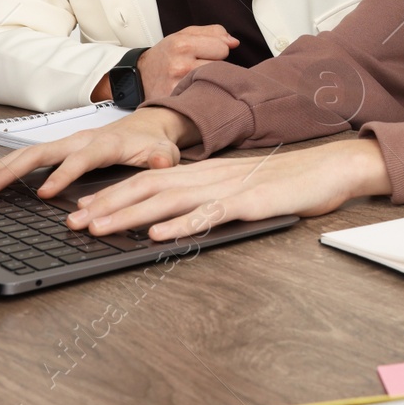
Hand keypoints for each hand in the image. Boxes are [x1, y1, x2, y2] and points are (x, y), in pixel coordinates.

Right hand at [0, 106, 196, 197]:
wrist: (148, 125)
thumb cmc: (153, 142)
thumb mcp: (165, 151)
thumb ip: (163, 158)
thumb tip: (162, 161)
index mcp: (104, 143)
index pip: (80, 159)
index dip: (63, 175)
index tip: (44, 194)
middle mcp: (79, 139)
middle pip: (41, 153)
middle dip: (12, 171)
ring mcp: (65, 143)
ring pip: (26, 153)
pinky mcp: (57, 149)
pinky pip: (26, 157)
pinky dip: (2, 167)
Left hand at [66, 139, 393, 240]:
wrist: (330, 168)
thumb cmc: (288, 182)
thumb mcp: (240, 188)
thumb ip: (209, 198)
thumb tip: (177, 215)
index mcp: (205, 172)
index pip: (150, 180)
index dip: (113, 194)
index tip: (82, 209)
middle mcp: (210, 176)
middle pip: (149, 188)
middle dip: (108, 205)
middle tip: (73, 222)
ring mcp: (229, 187)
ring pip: (170, 200)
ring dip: (131, 215)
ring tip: (99, 227)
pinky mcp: (249, 202)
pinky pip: (209, 214)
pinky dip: (181, 225)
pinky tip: (158, 236)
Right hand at [137, 25, 239, 100]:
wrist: (139, 76)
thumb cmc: (166, 54)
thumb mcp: (184, 35)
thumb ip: (212, 32)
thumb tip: (234, 42)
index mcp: (182, 45)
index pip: (222, 48)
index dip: (217, 50)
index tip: (206, 53)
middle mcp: (180, 65)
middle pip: (220, 66)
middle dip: (214, 66)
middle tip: (199, 67)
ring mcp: (178, 86)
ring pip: (214, 82)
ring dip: (209, 81)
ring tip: (197, 78)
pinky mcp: (177, 102)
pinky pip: (203, 97)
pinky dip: (202, 94)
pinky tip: (193, 91)